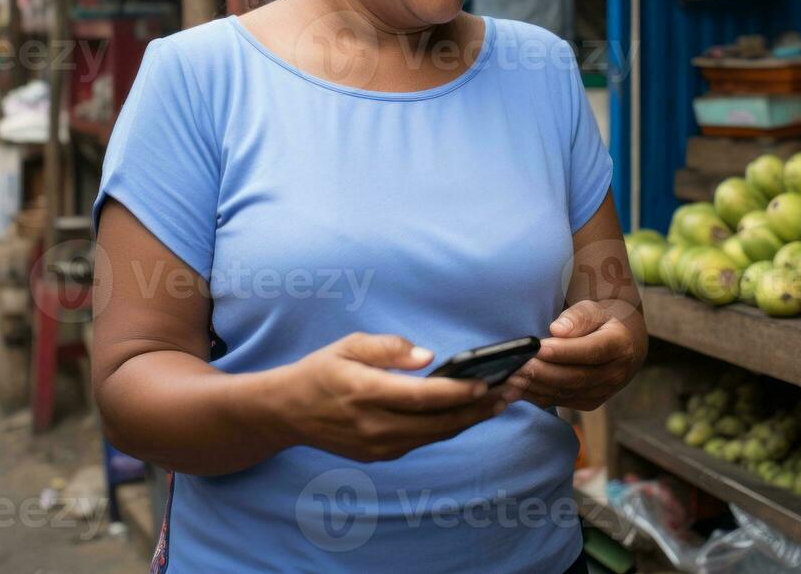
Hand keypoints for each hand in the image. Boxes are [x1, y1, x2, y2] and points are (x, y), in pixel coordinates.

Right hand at [269, 334, 516, 461]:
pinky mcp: (381, 454)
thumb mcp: (349, 345)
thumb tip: (427, 356)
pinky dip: (451, 426)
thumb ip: (388, 348)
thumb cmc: (322, 370)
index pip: (422, 397)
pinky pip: (424, 441)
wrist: (287, 412)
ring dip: (472, 419)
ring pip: (436, 435)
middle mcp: (374, 425)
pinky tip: (473, 411)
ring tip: (504, 400)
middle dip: (480, 407)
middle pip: (438, 422)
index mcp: (365, 393)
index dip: (458, 392)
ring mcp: (378, 445)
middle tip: (513, 389)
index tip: (488, 382)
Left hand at [508, 301, 637, 411]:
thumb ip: (577, 317)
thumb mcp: (594, 309)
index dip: (564, 352)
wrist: (622, 343)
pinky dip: (537, 396)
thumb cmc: (601, 321)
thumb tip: (557, 329)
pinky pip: (561, 401)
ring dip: (536, 387)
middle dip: (542, 373)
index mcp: (619, 345)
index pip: (591, 351)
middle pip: (576, 377)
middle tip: (515, 367)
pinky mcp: (590, 402)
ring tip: (510, 380)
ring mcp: (604, 392)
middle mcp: (615, 373)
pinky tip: (517, 390)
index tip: (537, 348)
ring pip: (566, 392)